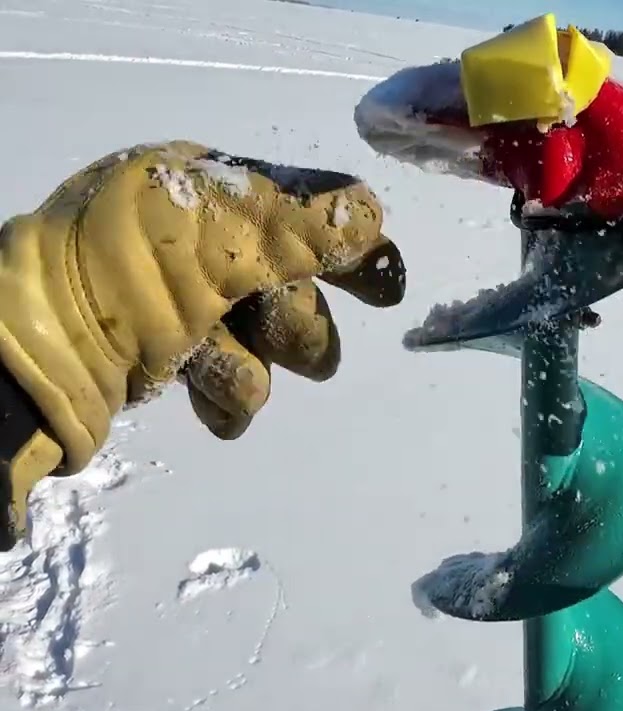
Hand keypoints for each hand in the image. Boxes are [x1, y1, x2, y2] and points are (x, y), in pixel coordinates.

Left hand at [0, 141, 404, 543]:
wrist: (28, 362)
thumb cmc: (124, 280)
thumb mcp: (217, 237)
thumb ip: (307, 224)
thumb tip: (374, 216)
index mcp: (203, 191)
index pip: (302, 211)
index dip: (350, 249)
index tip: (387, 293)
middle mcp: (194, 243)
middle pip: (292, 287)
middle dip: (295, 322)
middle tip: (282, 337)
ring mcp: (178, 304)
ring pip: (265, 342)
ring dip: (254, 365)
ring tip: (214, 373)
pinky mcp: (163, 360)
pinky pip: (231, 380)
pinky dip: (229, 397)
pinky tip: (208, 407)